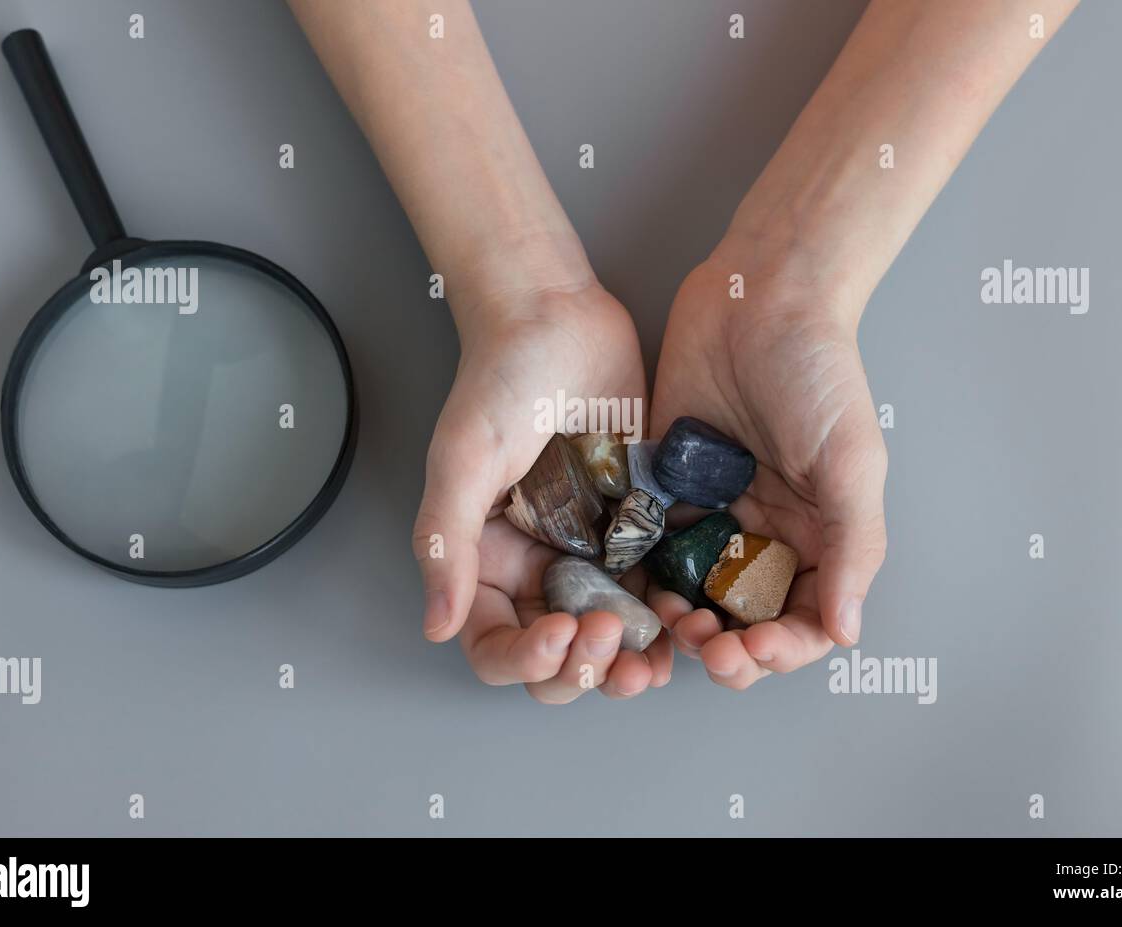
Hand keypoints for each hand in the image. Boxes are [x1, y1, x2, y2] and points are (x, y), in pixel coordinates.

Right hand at [413, 282, 672, 701]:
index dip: (525, 659)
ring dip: (632, 663)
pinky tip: (687, 617)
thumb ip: (445, 544)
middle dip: (584, 670)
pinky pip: (658, 590)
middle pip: (559, 656)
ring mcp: (594, 552)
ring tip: (657, 662)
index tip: (559, 633)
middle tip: (612, 643)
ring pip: (614, 638)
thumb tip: (434, 626)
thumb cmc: (500, 378)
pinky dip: (671, 616)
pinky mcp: (641, 529)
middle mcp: (540, 567)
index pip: (497, 644)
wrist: (558, 316)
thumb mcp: (461, 461)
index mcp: (489, 562)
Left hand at [649, 245, 887, 689]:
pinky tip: (631, 587)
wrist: (758, 297)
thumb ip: (852, 547)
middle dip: (728, 648)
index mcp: (818, 536)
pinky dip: (642, 577)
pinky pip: (648, 549)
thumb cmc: (818, 373)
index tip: (752, 650)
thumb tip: (846, 632)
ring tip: (668, 619)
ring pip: (692, 596)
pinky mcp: (663, 489)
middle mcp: (764, 535)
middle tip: (705, 646)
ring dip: (681, 622)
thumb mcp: (852, 462)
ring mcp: (711, 515)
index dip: (782, 650)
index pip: (803, 622)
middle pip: (743, 621)